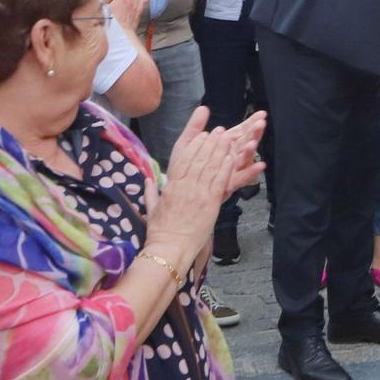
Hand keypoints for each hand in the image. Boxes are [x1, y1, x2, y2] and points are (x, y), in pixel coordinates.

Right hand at [153, 106, 265, 246]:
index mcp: (172, 186)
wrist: (170, 248)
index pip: (184, 159)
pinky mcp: (211, 204)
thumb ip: (151, 192)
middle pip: (200, 159)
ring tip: (228, 139)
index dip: (195, 145)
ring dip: (220, 151)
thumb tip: (148, 180)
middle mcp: (186, 186)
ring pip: (211, 167)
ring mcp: (199, 194)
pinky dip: (226, 168)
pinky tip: (231, 158)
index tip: (202, 135)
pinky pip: (220, 182)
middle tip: (219, 131)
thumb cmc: (160, 232)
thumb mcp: (152, 209)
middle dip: (211, 143)